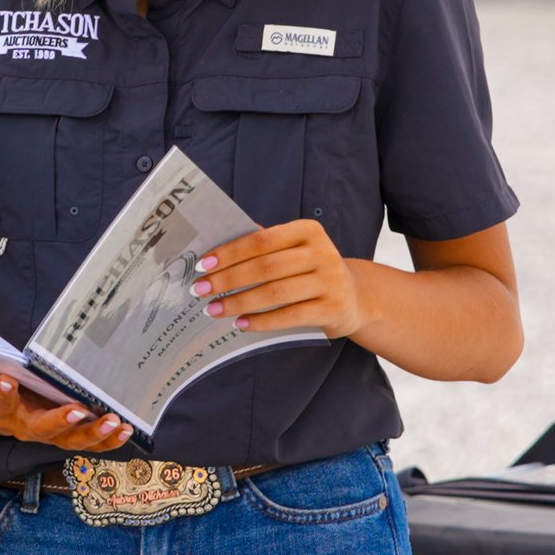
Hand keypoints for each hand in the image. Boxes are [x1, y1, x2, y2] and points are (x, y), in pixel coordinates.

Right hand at [0, 340, 133, 450]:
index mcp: (1, 409)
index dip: (1, 393)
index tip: (6, 381)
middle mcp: (27, 426)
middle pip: (43, 429)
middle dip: (60, 422)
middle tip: (77, 411)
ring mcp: (50, 434)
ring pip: (71, 440)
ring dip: (94, 434)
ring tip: (112, 422)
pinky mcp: (69, 436)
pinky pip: (90, 443)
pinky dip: (108, 441)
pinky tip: (125, 429)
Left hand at [189, 219, 368, 339]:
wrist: (354, 297)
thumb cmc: (310, 271)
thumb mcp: (294, 252)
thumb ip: (263, 248)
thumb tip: (213, 257)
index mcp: (308, 230)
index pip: (262, 240)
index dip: (230, 253)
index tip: (202, 265)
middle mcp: (323, 252)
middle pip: (266, 267)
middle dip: (227, 280)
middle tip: (200, 290)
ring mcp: (330, 281)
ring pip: (275, 293)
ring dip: (239, 302)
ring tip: (214, 309)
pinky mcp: (333, 308)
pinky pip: (290, 316)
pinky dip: (261, 321)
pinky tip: (240, 323)